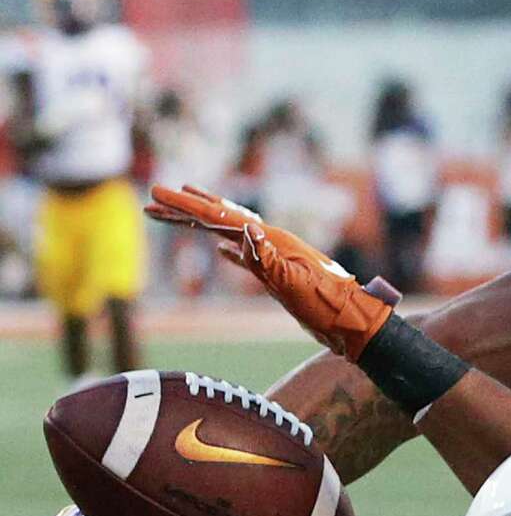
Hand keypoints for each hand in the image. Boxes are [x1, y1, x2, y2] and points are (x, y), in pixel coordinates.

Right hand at [145, 185, 392, 360]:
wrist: (354, 324)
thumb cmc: (328, 307)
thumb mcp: (295, 284)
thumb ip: (268, 258)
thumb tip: (245, 227)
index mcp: (271, 239)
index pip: (219, 216)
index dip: (186, 205)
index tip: (156, 192)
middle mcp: (271, 242)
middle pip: (220, 217)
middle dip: (185, 208)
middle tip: (151, 196)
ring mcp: (276, 258)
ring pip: (230, 234)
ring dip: (202, 224)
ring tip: (178, 214)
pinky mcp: (281, 276)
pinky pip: (248, 256)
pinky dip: (230, 251)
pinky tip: (221, 251)